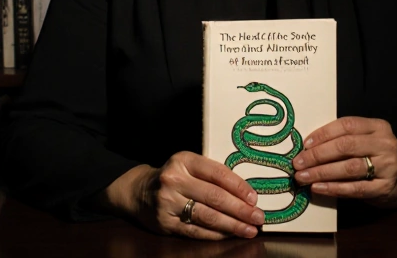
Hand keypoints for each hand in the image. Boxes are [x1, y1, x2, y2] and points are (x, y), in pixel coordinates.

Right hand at [112, 153, 265, 240]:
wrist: (138, 191)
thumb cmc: (173, 177)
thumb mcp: (188, 165)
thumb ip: (212, 174)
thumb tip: (246, 193)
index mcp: (184, 160)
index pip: (218, 173)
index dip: (239, 187)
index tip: (255, 198)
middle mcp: (174, 180)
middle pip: (215, 197)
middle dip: (241, 209)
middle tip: (258, 217)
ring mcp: (168, 203)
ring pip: (207, 216)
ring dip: (232, 225)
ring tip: (249, 229)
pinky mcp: (165, 223)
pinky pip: (196, 231)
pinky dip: (215, 234)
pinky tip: (229, 234)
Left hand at [290, 117, 396, 207]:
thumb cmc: (375, 157)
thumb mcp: (366, 141)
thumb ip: (344, 139)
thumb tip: (307, 147)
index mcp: (378, 126)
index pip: (346, 125)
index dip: (323, 134)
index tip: (304, 144)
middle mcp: (385, 143)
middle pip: (346, 146)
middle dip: (318, 155)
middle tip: (297, 163)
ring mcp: (388, 166)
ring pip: (349, 167)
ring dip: (322, 172)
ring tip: (303, 176)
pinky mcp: (385, 187)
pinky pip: (355, 188)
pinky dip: (334, 188)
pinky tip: (318, 188)